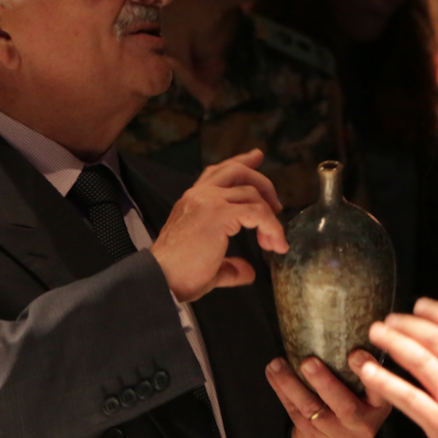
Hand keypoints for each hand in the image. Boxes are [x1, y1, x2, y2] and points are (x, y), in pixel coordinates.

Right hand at [151, 149, 286, 301]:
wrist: (160, 280)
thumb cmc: (177, 277)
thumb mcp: (208, 267)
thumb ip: (229, 265)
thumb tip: (246, 271)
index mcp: (192, 201)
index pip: (218, 172)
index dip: (241, 162)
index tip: (256, 157)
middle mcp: (199, 195)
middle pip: (238, 171)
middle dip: (263, 184)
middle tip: (277, 206)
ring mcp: (208, 201)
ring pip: (252, 191)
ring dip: (271, 216)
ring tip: (275, 241)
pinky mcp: (219, 214)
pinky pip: (257, 212)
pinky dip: (272, 227)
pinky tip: (275, 244)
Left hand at [265, 352, 390, 437]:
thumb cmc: (354, 406)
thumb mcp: (368, 395)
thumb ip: (364, 369)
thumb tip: (347, 322)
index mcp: (376, 406)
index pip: (378, 391)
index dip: (367, 373)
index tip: (355, 354)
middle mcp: (358, 421)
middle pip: (343, 405)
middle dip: (325, 383)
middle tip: (309, 362)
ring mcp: (333, 431)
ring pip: (310, 408)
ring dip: (291, 384)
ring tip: (278, 364)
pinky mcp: (310, 434)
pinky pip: (292, 411)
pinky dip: (280, 389)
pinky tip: (273, 372)